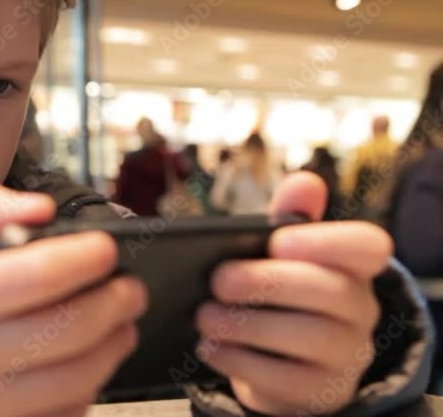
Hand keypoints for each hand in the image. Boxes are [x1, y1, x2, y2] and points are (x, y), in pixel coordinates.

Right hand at [0, 183, 146, 416]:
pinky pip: (66, 412)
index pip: (38, 274)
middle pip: (71, 328)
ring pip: (79, 376)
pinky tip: (86, 363)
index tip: (107, 249)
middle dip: (117, 303)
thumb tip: (38, 207)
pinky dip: (89, 386)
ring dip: (115, 345)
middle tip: (130, 289)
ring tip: (120, 325)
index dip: (87, 257)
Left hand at [195, 171, 391, 414]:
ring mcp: (346, 355)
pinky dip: (240, 362)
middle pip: (330, 291)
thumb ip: (289, 218)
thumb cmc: (277, 294)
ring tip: (205, 316)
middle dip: (268, 282)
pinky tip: (210, 348)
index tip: (278, 240)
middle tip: (218, 280)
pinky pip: (286, 379)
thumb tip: (305, 182)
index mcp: (352, 267)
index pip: (369, 246)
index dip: (327, 240)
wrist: (276, 361)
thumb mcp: (279, 255)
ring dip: (248, 324)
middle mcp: (360, 310)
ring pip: (310, 337)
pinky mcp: (319, 391)